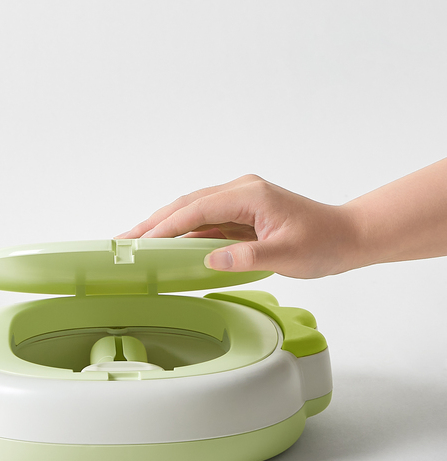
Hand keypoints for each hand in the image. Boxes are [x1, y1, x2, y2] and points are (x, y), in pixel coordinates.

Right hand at [117, 175, 357, 278]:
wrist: (346, 235)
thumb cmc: (323, 242)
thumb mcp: (287, 255)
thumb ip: (248, 257)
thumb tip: (209, 260)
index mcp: (250, 195)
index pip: (196, 210)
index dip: (165, 226)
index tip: (140, 242)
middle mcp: (240, 191)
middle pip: (186, 205)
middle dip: (152, 223)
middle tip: (122, 241)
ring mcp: (239, 200)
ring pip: (192, 212)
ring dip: (164, 227)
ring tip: (135, 243)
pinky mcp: (240, 212)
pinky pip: (204, 222)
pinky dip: (183, 233)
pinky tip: (167, 246)